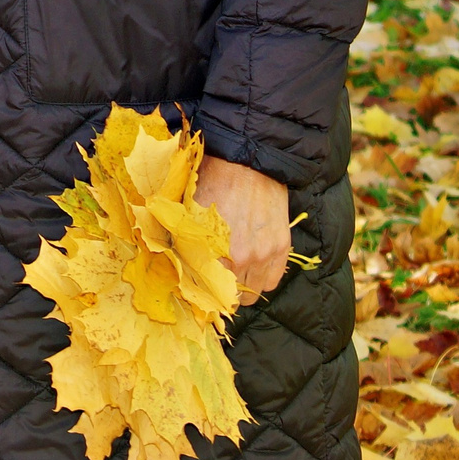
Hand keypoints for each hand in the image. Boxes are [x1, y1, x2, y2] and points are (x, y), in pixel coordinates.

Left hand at [197, 156, 290, 302]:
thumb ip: (184, 240)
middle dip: (223, 290)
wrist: (247, 162)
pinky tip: (255, 265)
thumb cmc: (213, 182)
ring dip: (243, 287)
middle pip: (230, 297)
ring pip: (252, 293)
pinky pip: (272, 281)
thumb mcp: (188, 211)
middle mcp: (240, 257)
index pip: (205, 288)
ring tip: (237, 272)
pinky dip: (263, 278)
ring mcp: (263, 254)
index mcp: (212, 249)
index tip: (201, 284)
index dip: (202, 288)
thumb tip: (177, 262)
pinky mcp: (281, 247)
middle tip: (218, 278)